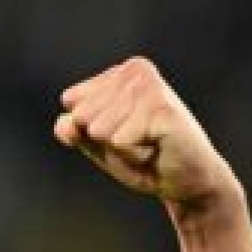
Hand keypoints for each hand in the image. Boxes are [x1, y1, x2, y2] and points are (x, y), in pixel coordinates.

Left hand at [53, 56, 238, 206]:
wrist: (186, 181)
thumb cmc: (142, 158)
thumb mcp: (96, 144)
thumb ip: (73, 130)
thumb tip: (65, 123)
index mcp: (119, 72)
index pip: (70, 100)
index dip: (88, 128)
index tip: (122, 131)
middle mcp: (135, 70)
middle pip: (81, 115)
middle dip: (104, 139)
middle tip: (137, 140)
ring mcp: (150, 87)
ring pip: (98, 129)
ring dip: (120, 147)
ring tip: (147, 144)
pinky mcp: (162, 109)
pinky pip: (117, 141)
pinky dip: (132, 154)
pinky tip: (156, 148)